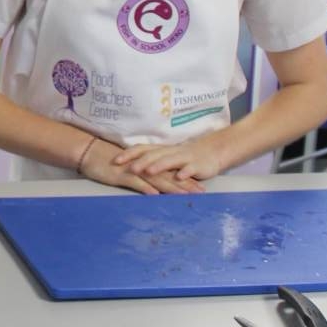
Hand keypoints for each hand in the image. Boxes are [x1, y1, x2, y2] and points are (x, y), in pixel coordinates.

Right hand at [76, 139, 197, 195]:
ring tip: (185, 195)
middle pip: (168, 176)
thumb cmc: (108, 160)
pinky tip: (156, 194)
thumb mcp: (129, 167)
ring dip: (172, 188)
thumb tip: (155, 184)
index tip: (199, 186)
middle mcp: (144, 166)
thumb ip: (142, 174)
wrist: (89, 152)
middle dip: (185, 185)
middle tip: (201, 192)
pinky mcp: (122, 175)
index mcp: (146, 164)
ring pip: (156, 179)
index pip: (170, 172)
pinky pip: (136, 182)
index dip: (185, 179)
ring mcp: (133, 170)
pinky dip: (146, 188)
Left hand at [112, 133, 228, 187]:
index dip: (129, 154)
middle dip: (141, 162)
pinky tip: (179, 176)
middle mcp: (171, 152)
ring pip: (170, 160)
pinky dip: (184, 172)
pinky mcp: (197, 166)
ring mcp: (184, 158)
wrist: (212, 152)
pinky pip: (190, 169)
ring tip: (149, 171)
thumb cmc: (184, 157)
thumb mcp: (166, 157)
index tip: (115, 160)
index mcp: (161, 150)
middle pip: (154, 155)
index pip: (142, 149)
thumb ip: (150, 161)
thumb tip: (127, 165)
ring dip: (159, 166)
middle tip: (129, 169)